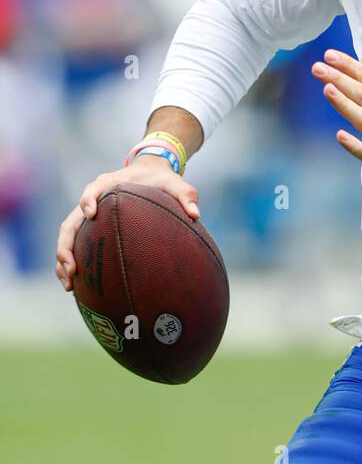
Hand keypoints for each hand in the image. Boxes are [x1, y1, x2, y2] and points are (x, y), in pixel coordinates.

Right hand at [54, 157, 199, 291]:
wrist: (149, 175)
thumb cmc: (161, 180)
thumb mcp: (175, 183)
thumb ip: (186, 195)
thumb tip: (196, 214)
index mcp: (108, 185)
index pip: (93, 190)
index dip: (88, 200)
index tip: (90, 213)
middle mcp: (92, 200)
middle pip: (70, 222)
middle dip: (66, 245)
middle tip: (72, 268)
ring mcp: (87, 216)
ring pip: (68, 237)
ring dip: (64, 260)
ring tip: (69, 286)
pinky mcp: (90, 229)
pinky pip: (76, 246)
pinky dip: (72, 264)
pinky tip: (76, 288)